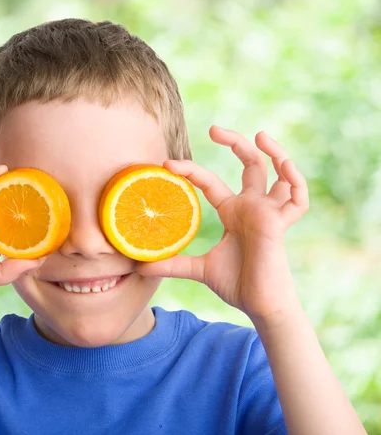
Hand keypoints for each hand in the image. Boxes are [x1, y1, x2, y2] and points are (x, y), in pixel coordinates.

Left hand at [137, 126, 308, 321]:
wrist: (258, 305)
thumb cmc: (236, 284)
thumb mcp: (198, 270)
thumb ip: (171, 264)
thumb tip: (137, 268)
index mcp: (233, 212)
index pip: (211, 182)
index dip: (191, 171)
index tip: (167, 164)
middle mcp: (252, 207)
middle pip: (250, 164)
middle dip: (235, 143)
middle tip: (213, 129)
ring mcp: (269, 213)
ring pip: (280, 172)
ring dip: (274, 152)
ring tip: (258, 135)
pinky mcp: (281, 224)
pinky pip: (298, 197)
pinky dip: (295, 180)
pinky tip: (283, 167)